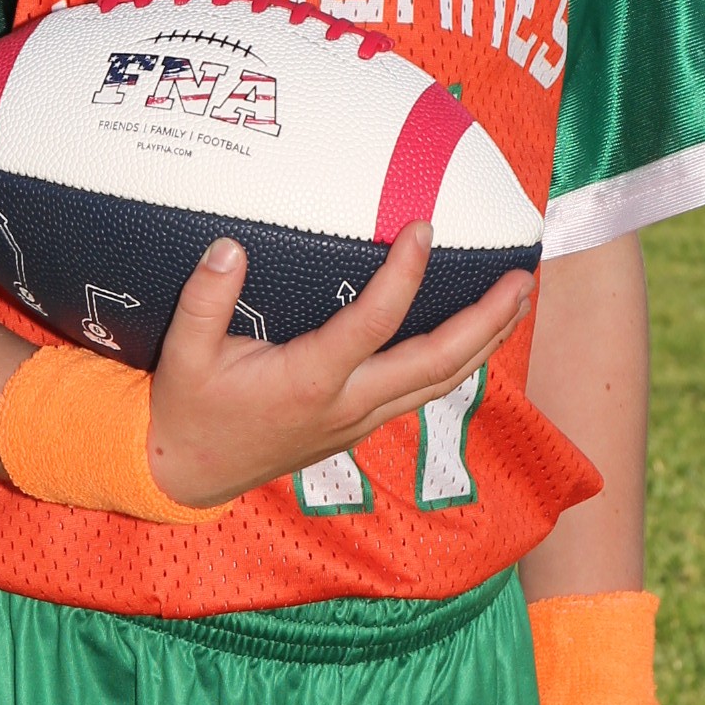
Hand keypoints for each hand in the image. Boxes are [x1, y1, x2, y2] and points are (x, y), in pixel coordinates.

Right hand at [145, 222, 532, 508]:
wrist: (187, 475)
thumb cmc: (188, 409)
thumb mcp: (183, 353)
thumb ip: (205, 300)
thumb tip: (230, 248)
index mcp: (310, 381)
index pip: (373, 324)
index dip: (404, 276)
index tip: (423, 229)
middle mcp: (348, 405)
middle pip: (437, 364)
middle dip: (485, 321)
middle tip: (521, 278)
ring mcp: (360, 420)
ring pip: (440, 383)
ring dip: (485, 341)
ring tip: (518, 300)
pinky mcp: (359, 425)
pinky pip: (422, 391)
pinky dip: (458, 360)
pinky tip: (473, 335)